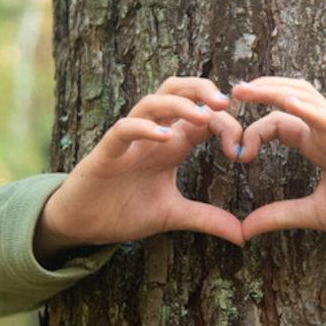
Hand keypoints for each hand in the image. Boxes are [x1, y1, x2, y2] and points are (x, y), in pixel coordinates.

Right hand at [35, 77, 244, 266]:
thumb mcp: (173, 216)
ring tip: (202, 114)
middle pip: (177, 91)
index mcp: (172, 145)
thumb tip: (243, 236)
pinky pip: (123, 129)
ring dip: (179, 104)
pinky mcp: (106, 152)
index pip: (203, 118)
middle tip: (225, 103)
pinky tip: (165, 136)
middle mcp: (153, 135)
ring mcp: (129, 141)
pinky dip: (145, 128)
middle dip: (201, 89)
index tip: (242, 149)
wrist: (82, 225)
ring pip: (152, 102)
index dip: (226, 124)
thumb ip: (207, 219)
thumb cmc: (124, 211)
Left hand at [232, 77, 325, 257]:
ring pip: (307, 98)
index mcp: (319, 146)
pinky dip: (309, 109)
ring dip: (276, 90)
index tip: (238, 154)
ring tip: (247, 88)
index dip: (255, 132)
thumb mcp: (314, 214)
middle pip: (290, 98)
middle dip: (260, 91)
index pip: (280, 124)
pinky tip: (287, 103)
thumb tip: (244, 229)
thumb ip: (280, 215)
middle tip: (229, 93)